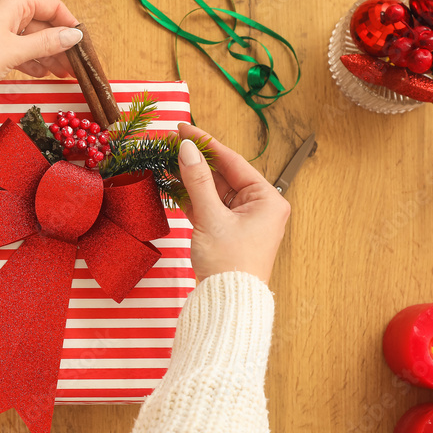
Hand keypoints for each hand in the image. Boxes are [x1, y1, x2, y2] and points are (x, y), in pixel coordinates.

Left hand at [0, 0, 81, 90]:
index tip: (82, 43)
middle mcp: (6, 7)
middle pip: (42, 23)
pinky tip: (41, 72)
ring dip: (46, 54)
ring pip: (30, 36)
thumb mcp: (16, 51)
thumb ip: (48, 43)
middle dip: (59, 45)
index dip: (69, 24)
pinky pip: (16, 45)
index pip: (52, 6)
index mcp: (13, 1)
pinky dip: (29, 58)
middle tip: (74, 66)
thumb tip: (73, 35)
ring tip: (61, 74)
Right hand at [176, 123, 290, 284]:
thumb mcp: (211, 217)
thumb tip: (187, 149)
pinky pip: (209, 206)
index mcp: (267, 200)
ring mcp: (243, 219)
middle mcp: (259, 206)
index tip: (184, 128)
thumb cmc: (229, 263)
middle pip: (223, 174)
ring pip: (213, 190)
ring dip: (190, 178)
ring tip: (165, 160)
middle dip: (195, 161)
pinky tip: (172, 184)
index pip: (233, 161)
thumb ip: (197, 180)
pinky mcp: (227, 231)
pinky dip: (191, 197)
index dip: (206, 143)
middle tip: (169, 143)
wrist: (228, 303)